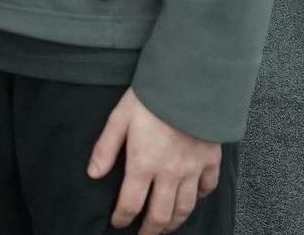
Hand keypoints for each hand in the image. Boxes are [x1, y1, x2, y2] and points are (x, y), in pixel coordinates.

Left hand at [87, 87, 220, 233]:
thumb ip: (105, 149)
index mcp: (143, 164)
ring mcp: (192, 169)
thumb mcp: (118, 119)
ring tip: (166, 227)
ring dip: (174, 222)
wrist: (188, 84)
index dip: (122, 217)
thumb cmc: (149, 99)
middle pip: (160, 214)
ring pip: (185, 208)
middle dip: (150, 230)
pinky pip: (207, 188)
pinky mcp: (210, 160)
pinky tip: (192, 199)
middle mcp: (169, 173)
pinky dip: (199, 198)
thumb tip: (93, 175)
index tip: (118, 223)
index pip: (130, 203)